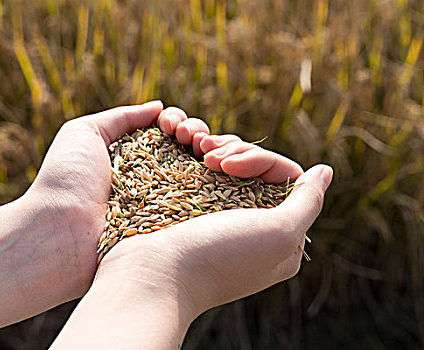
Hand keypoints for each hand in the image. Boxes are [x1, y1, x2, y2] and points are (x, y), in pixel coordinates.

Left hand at [0, 101, 209, 340]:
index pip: (168, 135)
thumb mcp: (85, 133)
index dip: (177, 122)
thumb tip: (159, 107)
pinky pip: (206, 201)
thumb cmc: (67, 179)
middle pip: (188, 150)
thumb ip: (122, 117)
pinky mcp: (174, 227)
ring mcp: (166, 204)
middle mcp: (152, 180)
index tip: (171, 124)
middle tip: (189, 136)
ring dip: (210, 152)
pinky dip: (217, 180)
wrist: (61, 232)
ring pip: (202, 172)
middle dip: (196, 133)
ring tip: (202, 148)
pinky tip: (216, 166)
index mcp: (133, 158)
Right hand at [50, 134, 331, 348]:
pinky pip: (200, 172)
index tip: (229, 164)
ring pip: (226, 166)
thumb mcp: (277, 234)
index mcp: (279, 237)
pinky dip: (194, 155)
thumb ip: (307, 203)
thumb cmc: (216, 256)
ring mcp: (216, 218)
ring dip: (213, 147)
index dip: (259, 160)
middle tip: (208, 153)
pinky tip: (183, 147)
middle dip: (234, 151)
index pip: (283, 177)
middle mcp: (250, 226)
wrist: (151, 273)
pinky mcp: (189, 211)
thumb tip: (324, 171)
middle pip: (254, 168)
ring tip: (191, 145)